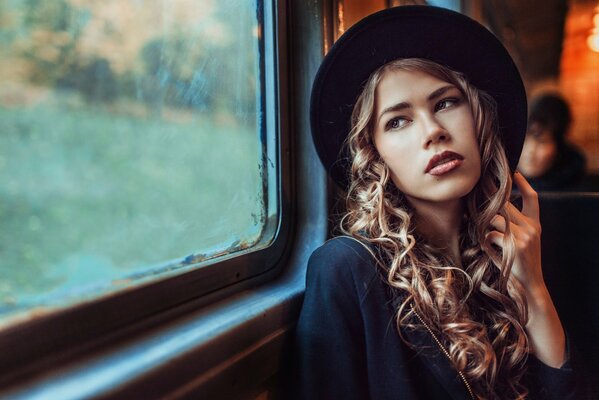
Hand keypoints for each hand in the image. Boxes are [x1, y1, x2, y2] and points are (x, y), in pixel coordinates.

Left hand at [484, 172, 544, 293]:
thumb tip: (489, 211)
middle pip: (507, 205)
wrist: (529, 285)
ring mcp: (524, 235)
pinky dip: (485, 239)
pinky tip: (487, 247)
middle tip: (475, 193)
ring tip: (477, 227)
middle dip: (490, 200)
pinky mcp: (514, 245)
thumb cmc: (520, 263)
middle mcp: (532, 227)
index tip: (514, 172)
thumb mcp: (522, 242)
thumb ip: (512, 226)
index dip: (524, 183)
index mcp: (536, 224)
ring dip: (484, 223)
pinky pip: (491, 233)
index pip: (533, 198)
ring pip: (496, 218)